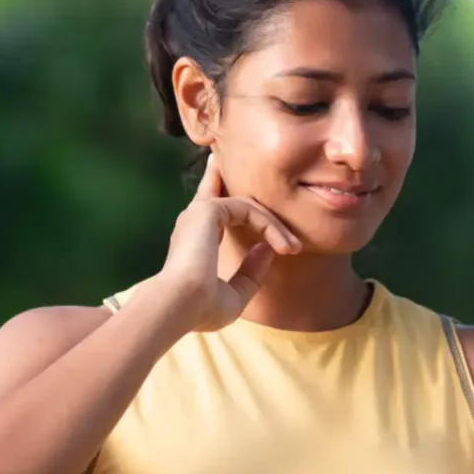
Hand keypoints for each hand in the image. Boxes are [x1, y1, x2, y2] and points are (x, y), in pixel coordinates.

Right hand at [155, 155, 299, 333]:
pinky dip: (269, 226)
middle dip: (231, 177)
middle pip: (215, 189)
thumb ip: (250, 273)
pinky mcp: (209, 210)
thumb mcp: (234, 294)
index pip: (211, 214)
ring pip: (245, 204)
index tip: (242, 198)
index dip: (224, 200)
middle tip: (240, 164)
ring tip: (293, 248)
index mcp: (193, 241)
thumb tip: (268, 250)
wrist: (181, 304)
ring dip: (273, 225)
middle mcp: (194, 222)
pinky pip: (248, 208)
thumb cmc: (201, 308)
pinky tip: (283, 246)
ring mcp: (200, 213)